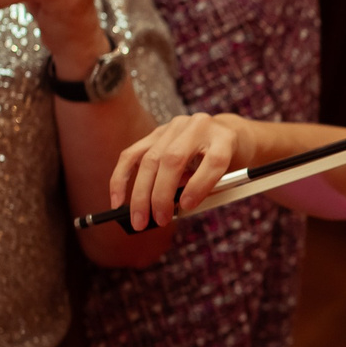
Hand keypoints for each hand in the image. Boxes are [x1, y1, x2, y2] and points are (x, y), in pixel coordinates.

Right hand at [112, 111, 258, 229]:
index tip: (187, 207)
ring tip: (139, 219)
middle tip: (158, 220)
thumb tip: (171, 206)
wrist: (224, 134)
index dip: (199, 186)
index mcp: (225, 139)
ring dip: (140, 193)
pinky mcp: (156, 132)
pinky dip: (121, 179)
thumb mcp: (228, 177)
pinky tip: (117, 201)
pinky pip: (132, 155)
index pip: (213, 161)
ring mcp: (175, 126)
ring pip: (150, 159)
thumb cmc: (226, 163)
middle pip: (174, 159)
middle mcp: (199, 126)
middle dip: (161, 194)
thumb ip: (205, 189)